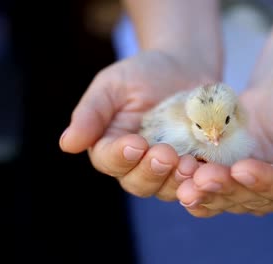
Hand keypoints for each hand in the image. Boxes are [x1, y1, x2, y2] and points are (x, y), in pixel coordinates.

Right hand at [59, 51, 215, 200]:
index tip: (135, 143)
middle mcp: (138, 164)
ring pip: (167, 188)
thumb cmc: (143, 73)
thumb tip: (67, 144)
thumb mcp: (114, 85)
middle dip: (150, 171)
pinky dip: (199, 179)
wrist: (185, 66)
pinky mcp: (195, 165)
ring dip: (176, 180)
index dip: (120, 157)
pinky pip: (196, 181)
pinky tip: (206, 169)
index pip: (109, 161)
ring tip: (187, 164)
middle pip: (138, 182)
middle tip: (165, 154)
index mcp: (112, 145)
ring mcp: (168, 168)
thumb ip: (92, 112)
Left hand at [176, 70, 272, 216]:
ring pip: (231, 198)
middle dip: (228, 189)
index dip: (266, 180)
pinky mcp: (232, 182)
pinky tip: (180, 188)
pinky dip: (198, 191)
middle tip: (202, 179)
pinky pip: (215, 192)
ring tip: (185, 186)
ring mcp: (255, 190)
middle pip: (254, 197)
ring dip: (208, 194)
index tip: (243, 169)